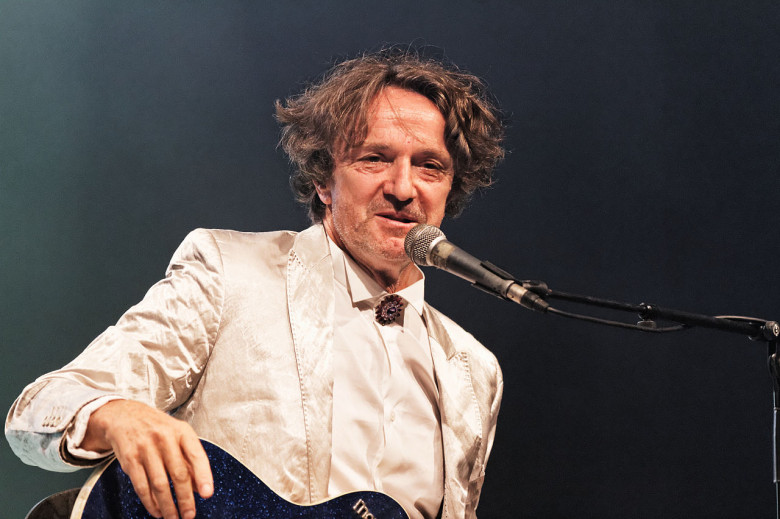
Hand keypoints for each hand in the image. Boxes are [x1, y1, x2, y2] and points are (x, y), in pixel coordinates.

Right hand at [81, 400, 213, 518]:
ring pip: (160, 483)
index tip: (208, 494)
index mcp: (182, 431)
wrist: (124, 415)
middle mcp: (165, 438)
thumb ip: (189, 459)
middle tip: (190, 515)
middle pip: (178, 474)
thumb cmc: (158, 429)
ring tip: (174, 517)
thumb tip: (198, 487)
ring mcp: (146, 447)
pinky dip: (150, 502)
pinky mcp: (130, 458)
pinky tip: (157, 511)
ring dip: (167, 505)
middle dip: (185, 499)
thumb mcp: (178, 435)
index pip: (196, 455)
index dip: (203, 476)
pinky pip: (141, 486)